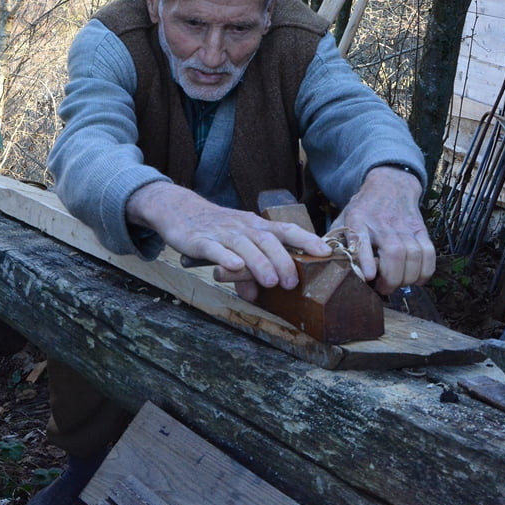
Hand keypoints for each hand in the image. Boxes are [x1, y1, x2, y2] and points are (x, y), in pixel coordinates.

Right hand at [126, 182, 331, 298]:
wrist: (179, 209)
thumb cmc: (215, 229)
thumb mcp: (235, 247)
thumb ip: (247, 272)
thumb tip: (254, 295)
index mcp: (256, 226)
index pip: (286, 230)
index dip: (307, 240)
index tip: (325, 253)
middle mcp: (243, 227)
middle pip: (268, 240)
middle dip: (283, 260)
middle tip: (291, 282)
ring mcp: (222, 232)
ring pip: (245, 245)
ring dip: (260, 263)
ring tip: (271, 281)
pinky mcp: (201, 240)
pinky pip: (215, 248)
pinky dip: (225, 257)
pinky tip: (234, 267)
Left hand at [332, 166, 434, 294]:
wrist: (390, 185)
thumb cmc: (364, 209)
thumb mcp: (344, 218)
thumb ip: (334, 239)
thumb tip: (320, 261)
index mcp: (358, 220)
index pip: (362, 238)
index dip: (367, 259)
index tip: (369, 276)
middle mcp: (383, 223)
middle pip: (395, 253)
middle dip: (392, 278)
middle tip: (384, 289)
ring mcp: (404, 226)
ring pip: (413, 256)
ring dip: (407, 277)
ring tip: (398, 284)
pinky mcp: (420, 229)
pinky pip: (429, 253)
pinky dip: (425, 271)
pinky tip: (416, 279)